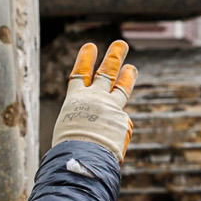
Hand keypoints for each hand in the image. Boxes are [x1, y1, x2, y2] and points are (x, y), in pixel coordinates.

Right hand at [52, 40, 137, 160]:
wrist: (81, 156)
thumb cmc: (69, 148)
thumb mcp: (70, 129)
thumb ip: (89, 121)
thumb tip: (112, 124)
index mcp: (75, 99)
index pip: (80, 74)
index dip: (86, 59)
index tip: (91, 46)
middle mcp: (94, 98)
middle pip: (107, 72)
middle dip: (114, 56)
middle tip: (121, 44)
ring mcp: (111, 108)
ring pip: (121, 88)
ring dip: (128, 76)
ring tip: (132, 67)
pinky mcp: (123, 121)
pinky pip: (120, 128)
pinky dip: (116, 136)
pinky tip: (111, 146)